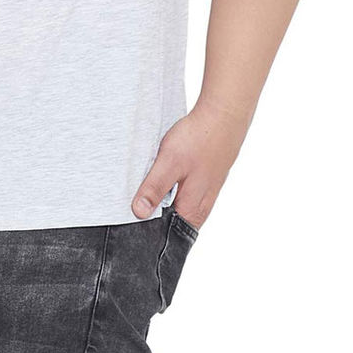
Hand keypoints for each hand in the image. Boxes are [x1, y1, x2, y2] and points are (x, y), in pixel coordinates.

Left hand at [131, 98, 251, 229]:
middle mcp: (201, 206)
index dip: (149, 231)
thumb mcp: (169, 164)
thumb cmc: (198, 140)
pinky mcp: (204, 178)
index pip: (168, 235)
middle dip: (153, 215)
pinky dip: (170, 187)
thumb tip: (138, 213)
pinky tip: (162, 174)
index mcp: (192, 210)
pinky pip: (183, 191)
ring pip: (177, 204)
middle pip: (172, 220)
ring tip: (146, 187)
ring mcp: (204, 192)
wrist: (222, 117)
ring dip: (161, 199)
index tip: (130, 224)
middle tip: (132, 206)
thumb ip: (154, 188)